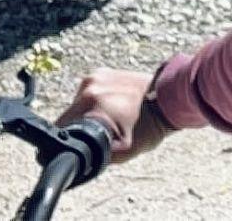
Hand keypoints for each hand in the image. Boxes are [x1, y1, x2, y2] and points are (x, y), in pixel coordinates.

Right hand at [57, 68, 171, 163]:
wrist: (170, 99)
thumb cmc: (149, 126)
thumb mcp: (121, 151)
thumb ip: (93, 156)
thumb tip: (74, 161)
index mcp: (89, 101)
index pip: (61, 130)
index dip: (67, 144)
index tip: (79, 149)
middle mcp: (89, 84)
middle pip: (69, 117)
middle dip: (79, 129)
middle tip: (103, 134)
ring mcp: (96, 75)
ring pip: (78, 106)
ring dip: (88, 115)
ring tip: (112, 120)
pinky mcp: (103, 72)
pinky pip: (89, 94)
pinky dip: (96, 103)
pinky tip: (114, 109)